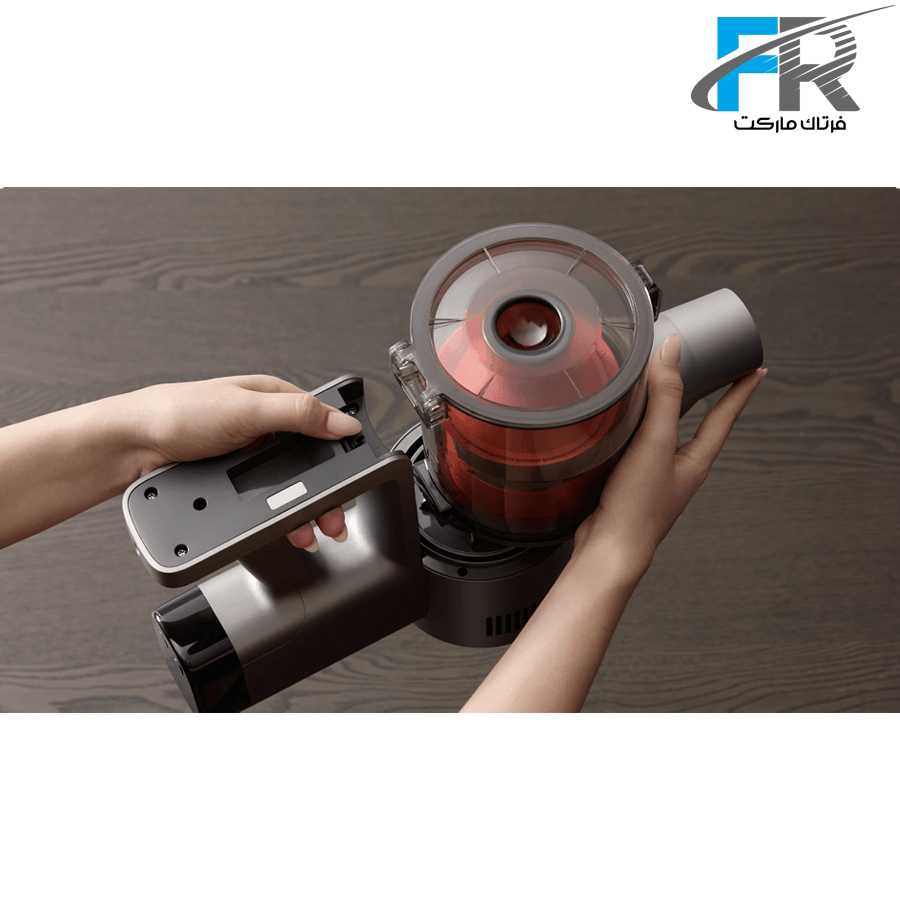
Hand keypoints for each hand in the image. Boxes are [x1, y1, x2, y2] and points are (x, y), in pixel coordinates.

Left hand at [128, 375, 361, 550]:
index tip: (353, 477)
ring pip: (289, 485)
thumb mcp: (246, 409)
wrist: (131, 447)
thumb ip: (298, 414)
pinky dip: (277, 516)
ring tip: (309, 529)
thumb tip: (343, 422)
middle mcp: (264, 425)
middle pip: (309, 462)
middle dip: (324, 493)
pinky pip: (265, 500)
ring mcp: (248, 454)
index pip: (322, 424)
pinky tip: (283, 527)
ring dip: (303, 510)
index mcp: (273, 399)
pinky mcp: (233, 479)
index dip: (341, 451)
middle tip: (332, 517)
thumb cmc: (177, 413)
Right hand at [571, 336, 765, 586]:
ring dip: (665, 410)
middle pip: (699, 423)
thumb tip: (672, 351)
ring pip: (666, 434)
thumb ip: (665, 396)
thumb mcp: (656, 443)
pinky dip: (635, 428)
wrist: (608, 549)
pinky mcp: (629, 483)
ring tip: (662, 388)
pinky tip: (619, 425)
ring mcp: (655, 477)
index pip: (725, 416)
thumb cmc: (638, 507)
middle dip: (705, 396)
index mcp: (696, 460)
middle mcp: (680, 468)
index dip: (741, 390)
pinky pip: (638, 447)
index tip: (755, 369)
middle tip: (710, 371)